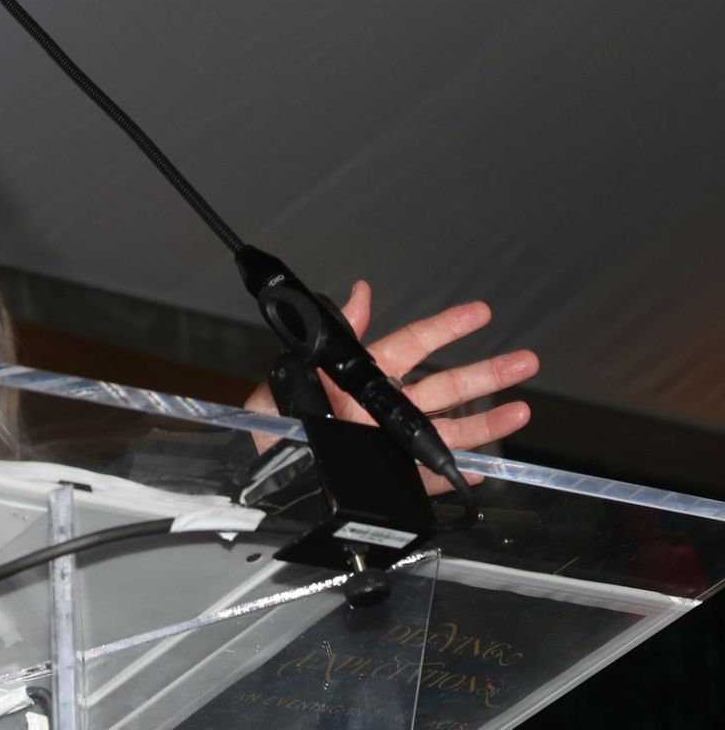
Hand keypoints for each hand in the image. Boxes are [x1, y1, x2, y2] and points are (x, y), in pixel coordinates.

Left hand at [244, 281, 538, 492]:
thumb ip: (329, 342)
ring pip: (448, 430)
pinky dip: (456, 474)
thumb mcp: (290, 380)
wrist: (255, 488)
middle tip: (525, 360)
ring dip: (486, 422)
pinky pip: (429, 478)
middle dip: (487, 373)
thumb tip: (357, 294)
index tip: (479, 313)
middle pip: (445, 387)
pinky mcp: (391, 483)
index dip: (445, 328)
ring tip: (520, 411)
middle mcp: (380, 410)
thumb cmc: (267, 431)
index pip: (412, 345)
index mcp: (359, 380)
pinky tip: (481, 469)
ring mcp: (389, 446)